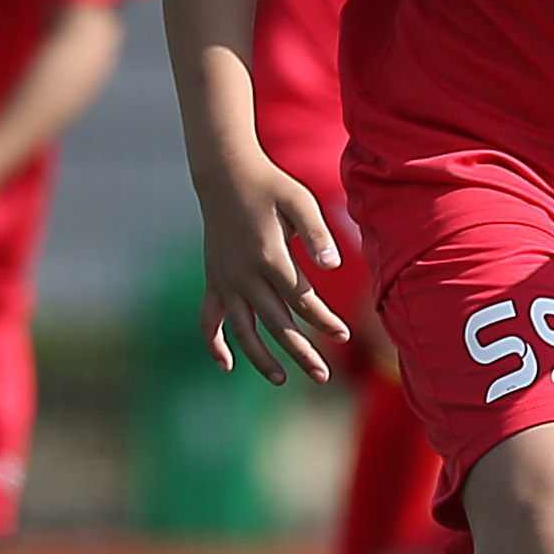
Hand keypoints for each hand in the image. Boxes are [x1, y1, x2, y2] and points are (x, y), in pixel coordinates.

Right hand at [199, 156, 352, 385]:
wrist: (226, 174)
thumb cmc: (271, 186)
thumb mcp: (300, 201)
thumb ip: (317, 234)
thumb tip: (333, 268)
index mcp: (269, 257)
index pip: (302, 301)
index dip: (324, 321)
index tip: (344, 335)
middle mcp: (244, 275)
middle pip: (277, 324)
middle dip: (302, 352)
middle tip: (323, 376)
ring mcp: (225, 280)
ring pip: (243, 330)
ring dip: (261, 359)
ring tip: (283, 379)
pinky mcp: (214, 279)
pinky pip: (209, 319)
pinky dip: (215, 343)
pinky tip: (227, 366)